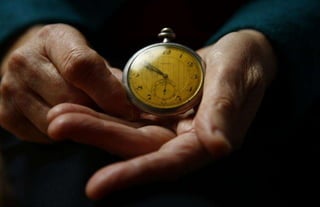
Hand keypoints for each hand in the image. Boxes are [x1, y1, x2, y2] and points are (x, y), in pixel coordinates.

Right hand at [0, 24, 135, 141]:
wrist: (32, 64)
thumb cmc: (69, 60)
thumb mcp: (90, 55)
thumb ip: (110, 77)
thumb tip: (133, 103)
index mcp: (53, 39)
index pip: (81, 66)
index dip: (109, 92)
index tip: (129, 111)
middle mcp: (24, 61)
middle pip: (70, 98)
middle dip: (98, 112)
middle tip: (115, 118)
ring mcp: (10, 89)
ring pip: (57, 122)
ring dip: (81, 125)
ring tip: (92, 117)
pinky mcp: (6, 115)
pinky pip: (44, 136)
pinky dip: (63, 134)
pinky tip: (69, 121)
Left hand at [47, 30, 276, 198]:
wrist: (238, 53)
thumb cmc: (244, 64)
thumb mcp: (236, 78)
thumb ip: (225, 109)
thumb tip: (217, 146)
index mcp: (206, 141)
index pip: (168, 164)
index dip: (135, 174)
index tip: (97, 186)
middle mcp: (183, 140)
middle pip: (137, 147)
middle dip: (98, 138)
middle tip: (58, 126)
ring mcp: (168, 125)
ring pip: (127, 130)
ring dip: (92, 124)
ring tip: (59, 116)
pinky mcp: (159, 110)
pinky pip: (128, 113)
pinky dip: (104, 109)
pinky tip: (78, 104)